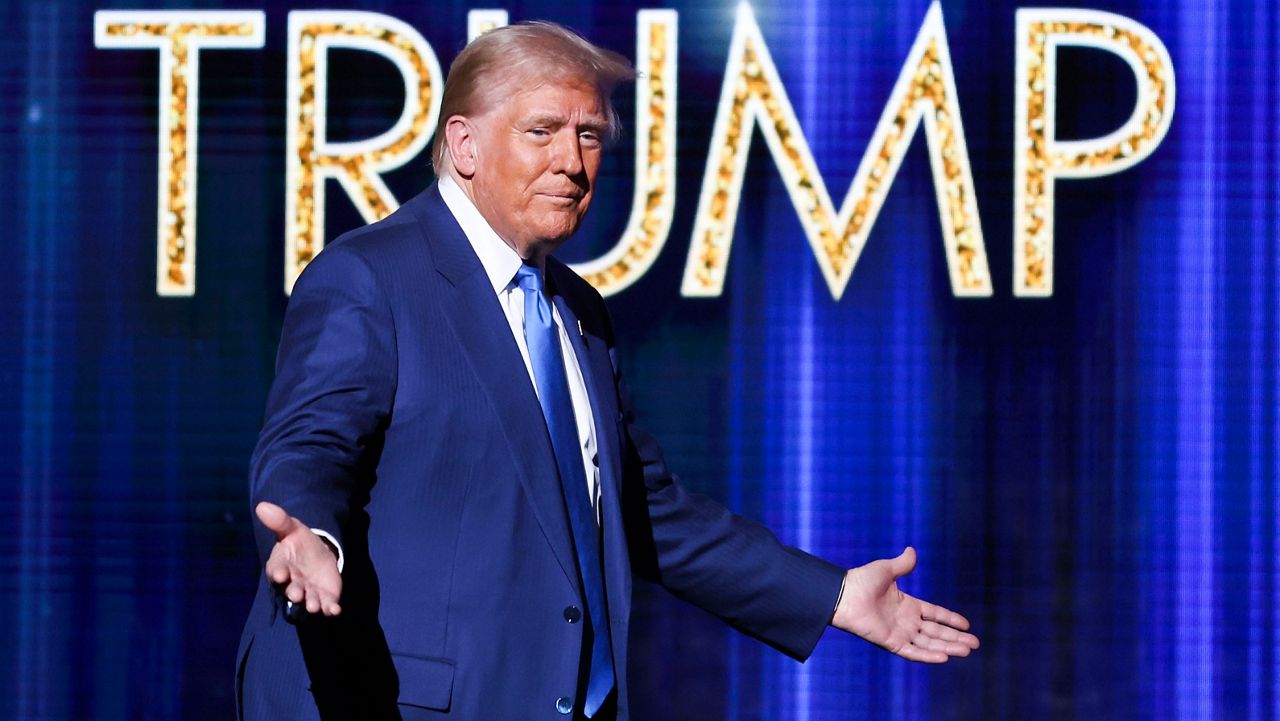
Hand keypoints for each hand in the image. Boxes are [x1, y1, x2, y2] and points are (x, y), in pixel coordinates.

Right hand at [256, 501, 342, 616]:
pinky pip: (327, 605)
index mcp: (281, 567)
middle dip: (294, 593)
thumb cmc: (299, 543)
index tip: (280, 574)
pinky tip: (335, 610)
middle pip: (291, 590)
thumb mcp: (291, 528)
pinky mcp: (325, 596)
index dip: (277, 573)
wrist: (318, 554)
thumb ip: (279, 521)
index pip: (276, 571)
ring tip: (314, 606)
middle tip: (296, 594)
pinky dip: (330, 609)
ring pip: (309, 601)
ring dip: (312, 604)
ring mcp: (309, 591)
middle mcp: (293, 583)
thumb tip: (262, 506)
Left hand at [831, 547, 978, 662]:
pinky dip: (927, 655)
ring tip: (966, 651)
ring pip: (929, 643)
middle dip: (956, 638)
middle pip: (936, 632)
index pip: (935, 614)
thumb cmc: (860, 581)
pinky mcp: (890, 642)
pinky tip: (944, 657)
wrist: (843, 594)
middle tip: (975, 644)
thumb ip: (902, 564)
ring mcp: (899, 632)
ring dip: (947, 647)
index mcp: (907, 604)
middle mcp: (906, 621)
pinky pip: (912, 651)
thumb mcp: (886, 570)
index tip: (967, 625)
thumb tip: (912, 550)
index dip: (950, 619)